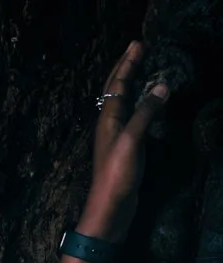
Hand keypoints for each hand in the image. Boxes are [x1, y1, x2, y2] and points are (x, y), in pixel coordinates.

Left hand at [80, 39, 169, 242]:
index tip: (138, 44)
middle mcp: (109, 125)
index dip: (128, 63)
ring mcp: (115, 138)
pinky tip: (142, 105)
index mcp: (108, 120)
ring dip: (129, 84)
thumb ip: (145, 113)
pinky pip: (130, 118)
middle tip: (137, 49)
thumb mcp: (132, 141)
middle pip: (115, 90)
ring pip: (122, 103)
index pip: (118, 84)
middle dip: (125, 68)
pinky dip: (137, 104)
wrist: (109, 211)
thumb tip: (161, 86)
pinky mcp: (124, 150)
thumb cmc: (116, 176)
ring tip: (139, 69)